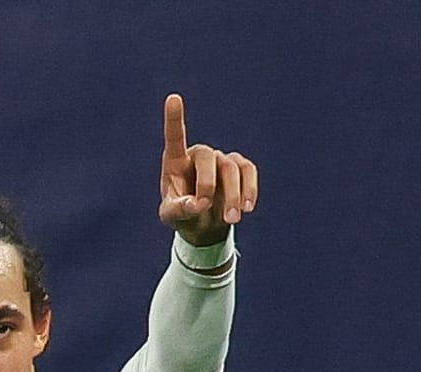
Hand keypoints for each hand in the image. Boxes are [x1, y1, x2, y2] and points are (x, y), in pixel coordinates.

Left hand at [157, 93, 258, 246]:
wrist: (202, 225)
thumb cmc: (181, 215)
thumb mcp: (171, 217)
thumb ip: (179, 209)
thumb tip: (199, 204)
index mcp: (175, 162)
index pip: (175, 137)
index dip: (174, 118)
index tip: (173, 98)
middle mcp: (198, 155)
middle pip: (208, 157)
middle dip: (208, 184)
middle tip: (205, 208)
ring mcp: (220, 159)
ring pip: (231, 167)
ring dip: (233, 195)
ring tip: (231, 220)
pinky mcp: (239, 168)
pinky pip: (248, 171)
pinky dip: (249, 189)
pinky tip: (247, 208)